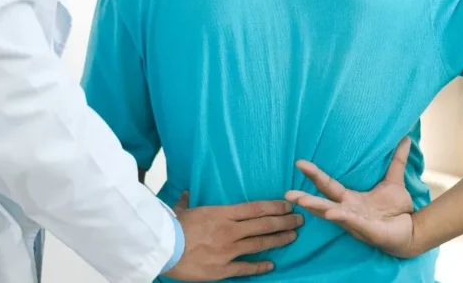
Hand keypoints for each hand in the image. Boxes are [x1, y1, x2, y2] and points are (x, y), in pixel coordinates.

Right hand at [164, 192, 302, 281]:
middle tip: (300, 220)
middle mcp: (230, 231)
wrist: (162, 249)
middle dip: (284, 222)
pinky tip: (272, 265)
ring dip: (279, 240)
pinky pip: (246, 267)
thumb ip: (188, 202)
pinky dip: (260, 266)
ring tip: (293, 236)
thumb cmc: (171, 227)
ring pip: (260, 243)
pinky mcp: (222, 269)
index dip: (275, 207)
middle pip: (263, 225)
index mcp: (222, 214)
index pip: (256, 208)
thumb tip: (186, 194)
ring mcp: (228, 250)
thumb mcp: (181, 210)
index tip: (288, 205)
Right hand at [285, 137, 418, 257]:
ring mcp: (356, 222)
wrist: (413, 230)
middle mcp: (348, 211)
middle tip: (287, 193)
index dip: (314, 174)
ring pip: (332, 215)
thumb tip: (405, 138)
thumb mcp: (394, 181)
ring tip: (302, 201)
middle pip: (323, 202)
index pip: (328, 185)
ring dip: (317, 208)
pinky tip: (332, 213)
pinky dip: (343, 218)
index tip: (298, 162)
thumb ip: (396, 161)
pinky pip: (354, 223)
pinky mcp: (368, 231)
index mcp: (350, 199)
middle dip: (305, 198)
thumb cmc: (398, 209)